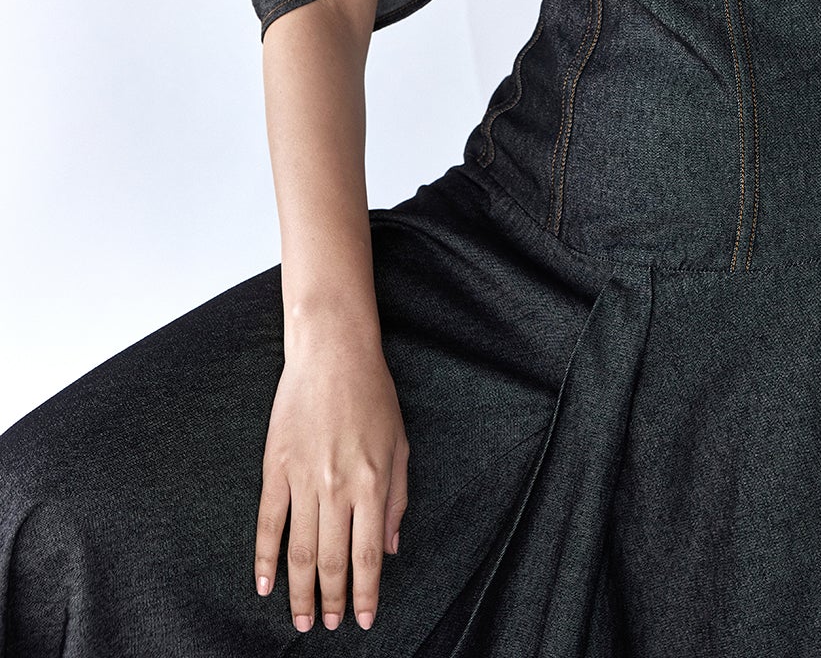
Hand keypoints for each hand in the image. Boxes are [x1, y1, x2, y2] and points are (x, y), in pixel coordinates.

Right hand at [254, 332, 409, 631]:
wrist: (332, 352)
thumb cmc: (373, 394)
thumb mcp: (399, 444)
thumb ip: (396, 499)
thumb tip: (391, 548)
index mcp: (371, 483)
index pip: (368, 555)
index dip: (365, 593)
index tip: (363, 620)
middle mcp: (336, 487)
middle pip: (330, 560)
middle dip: (333, 600)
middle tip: (331, 625)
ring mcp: (303, 478)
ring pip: (298, 550)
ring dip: (300, 591)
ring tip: (302, 619)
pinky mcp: (275, 467)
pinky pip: (268, 522)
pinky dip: (264, 558)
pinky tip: (264, 584)